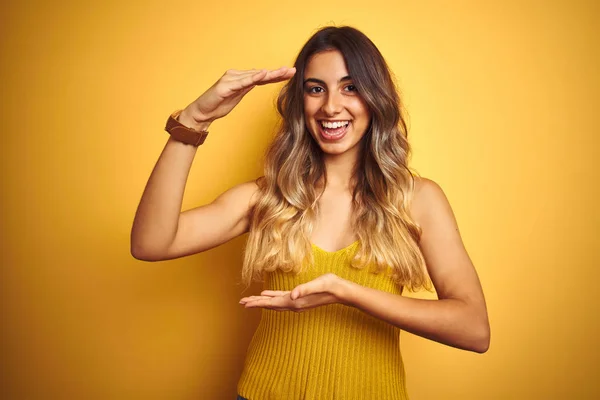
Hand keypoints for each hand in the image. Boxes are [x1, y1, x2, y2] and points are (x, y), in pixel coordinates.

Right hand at [181, 67, 295, 126]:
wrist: (202, 113)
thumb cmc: (218, 105)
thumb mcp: (237, 96)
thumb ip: (247, 88)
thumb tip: (258, 80)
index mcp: (241, 79)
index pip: (262, 76)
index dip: (276, 75)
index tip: (290, 73)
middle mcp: (237, 76)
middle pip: (260, 74)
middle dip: (277, 73)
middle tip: (292, 70)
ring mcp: (231, 79)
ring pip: (254, 76)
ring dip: (270, 74)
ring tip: (283, 72)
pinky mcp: (225, 86)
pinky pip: (242, 82)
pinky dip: (253, 77)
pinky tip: (263, 74)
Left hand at [239, 273, 346, 311]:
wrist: (341, 291)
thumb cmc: (331, 285)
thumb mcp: (318, 284)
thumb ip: (305, 289)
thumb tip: (292, 296)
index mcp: (295, 301)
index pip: (272, 302)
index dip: (258, 303)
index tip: (245, 304)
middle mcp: (294, 303)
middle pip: (270, 304)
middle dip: (255, 303)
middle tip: (241, 303)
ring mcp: (296, 302)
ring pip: (274, 302)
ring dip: (262, 301)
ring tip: (250, 300)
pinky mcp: (299, 298)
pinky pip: (281, 299)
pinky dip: (272, 297)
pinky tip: (267, 294)